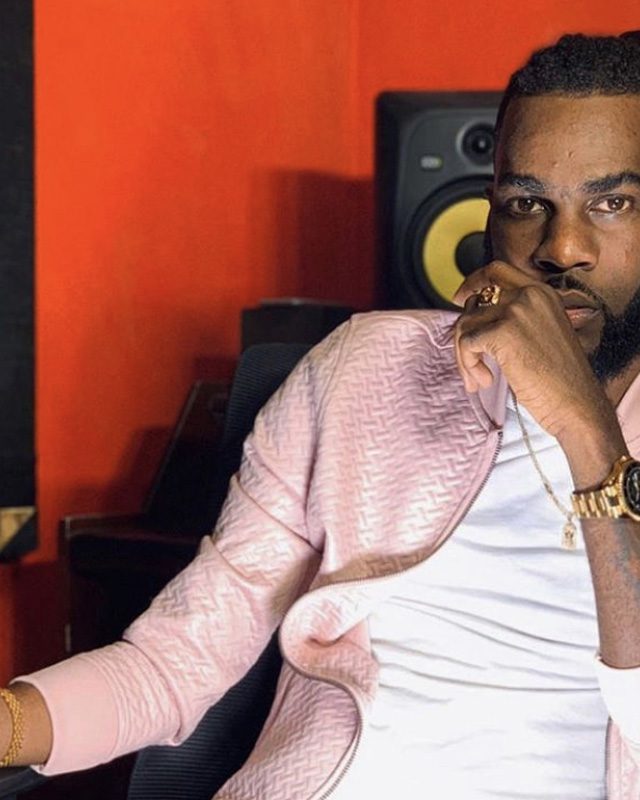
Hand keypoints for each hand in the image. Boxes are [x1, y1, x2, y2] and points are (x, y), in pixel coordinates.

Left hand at [452, 261, 618, 446]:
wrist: (576, 403)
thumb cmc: (559, 380)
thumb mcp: (541, 335)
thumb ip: (515, 318)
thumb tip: (470, 315)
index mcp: (542, 292)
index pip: (497, 271)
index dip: (472, 282)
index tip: (458, 299)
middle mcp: (530, 295)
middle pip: (474, 302)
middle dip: (463, 334)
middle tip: (469, 365)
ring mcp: (516, 311)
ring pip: (465, 324)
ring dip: (464, 357)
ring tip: (478, 381)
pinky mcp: (502, 332)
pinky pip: (465, 343)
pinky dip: (468, 365)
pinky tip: (484, 381)